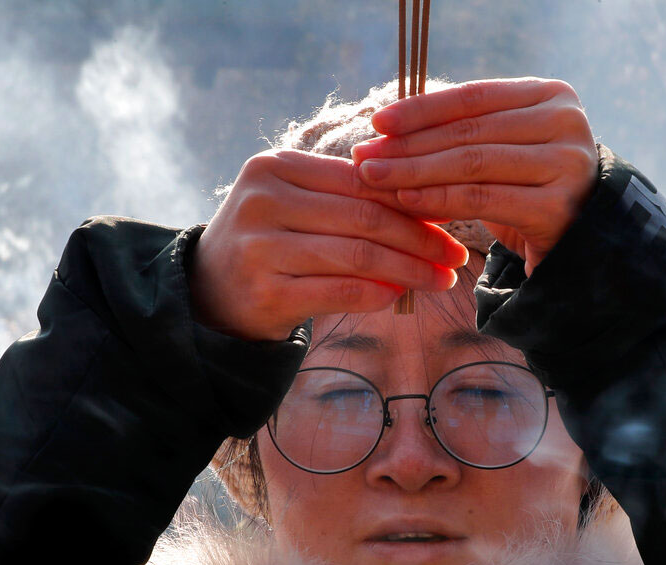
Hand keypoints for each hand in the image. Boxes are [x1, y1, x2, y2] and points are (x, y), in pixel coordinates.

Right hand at [190, 149, 468, 340]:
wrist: (209, 291)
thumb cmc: (271, 241)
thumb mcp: (298, 204)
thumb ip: (350, 197)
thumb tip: (432, 202)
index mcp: (275, 166)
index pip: (361, 180)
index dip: (412, 200)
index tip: (452, 218)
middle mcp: (264, 201)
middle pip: (364, 217)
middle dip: (421, 239)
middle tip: (456, 256)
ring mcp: (261, 247)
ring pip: (357, 255)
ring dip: (409, 270)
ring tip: (442, 281)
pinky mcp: (266, 291)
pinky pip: (339, 291)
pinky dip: (377, 295)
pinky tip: (400, 297)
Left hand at [351, 78, 597, 274]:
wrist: (579, 248)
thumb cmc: (528, 194)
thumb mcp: (500, 154)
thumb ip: (461, 135)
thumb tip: (385, 132)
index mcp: (552, 95)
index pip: (473, 97)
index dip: (422, 109)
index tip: (377, 123)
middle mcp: (566, 123)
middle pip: (469, 131)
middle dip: (409, 144)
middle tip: (364, 157)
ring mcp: (567, 164)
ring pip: (472, 163)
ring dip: (415, 171)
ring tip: (375, 179)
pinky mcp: (557, 206)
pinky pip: (481, 198)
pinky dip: (438, 199)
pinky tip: (406, 202)